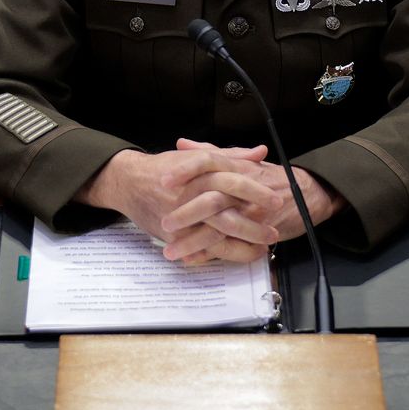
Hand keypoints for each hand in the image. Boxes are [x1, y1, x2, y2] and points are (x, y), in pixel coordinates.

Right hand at [77, 144, 282, 264]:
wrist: (130, 182)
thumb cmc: (167, 167)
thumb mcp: (199, 156)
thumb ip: (232, 155)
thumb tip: (260, 153)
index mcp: (202, 171)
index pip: (236, 181)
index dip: (258, 192)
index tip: (277, 199)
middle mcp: (193, 194)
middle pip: (229, 212)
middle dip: (254, 225)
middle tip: (274, 232)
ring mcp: (183, 216)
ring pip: (217, 234)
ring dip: (242, 244)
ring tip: (261, 249)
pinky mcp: (174, 234)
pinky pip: (200, 248)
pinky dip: (219, 255)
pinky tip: (236, 256)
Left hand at [176, 140, 346, 243]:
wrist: (306, 195)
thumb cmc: (269, 177)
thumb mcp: (241, 160)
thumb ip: (211, 152)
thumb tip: (183, 144)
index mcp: (237, 167)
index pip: (208, 162)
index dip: (185, 170)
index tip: (163, 180)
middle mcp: (243, 188)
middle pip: (212, 199)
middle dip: (186, 213)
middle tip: (163, 222)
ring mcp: (251, 213)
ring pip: (219, 228)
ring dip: (193, 241)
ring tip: (170, 250)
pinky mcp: (257, 234)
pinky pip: (231, 247)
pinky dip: (210, 254)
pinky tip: (191, 259)